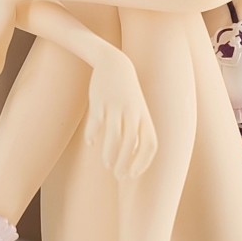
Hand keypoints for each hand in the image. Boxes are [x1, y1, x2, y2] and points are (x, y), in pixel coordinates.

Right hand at [85, 49, 156, 178]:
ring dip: (110, 153)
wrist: (115, 64)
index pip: (150, 144)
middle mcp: (133, 113)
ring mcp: (116, 107)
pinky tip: (91, 143)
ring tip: (107, 164)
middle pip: (131, 143)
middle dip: (125, 163)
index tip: (133, 175)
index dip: (143, 162)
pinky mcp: (100, 102)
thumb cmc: (127, 94)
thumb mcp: (137, 111)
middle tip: (118, 176)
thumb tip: (133, 153)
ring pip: (114, 135)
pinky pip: (96, 123)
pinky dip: (93, 135)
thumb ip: (137, 131)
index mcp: (144, 117)